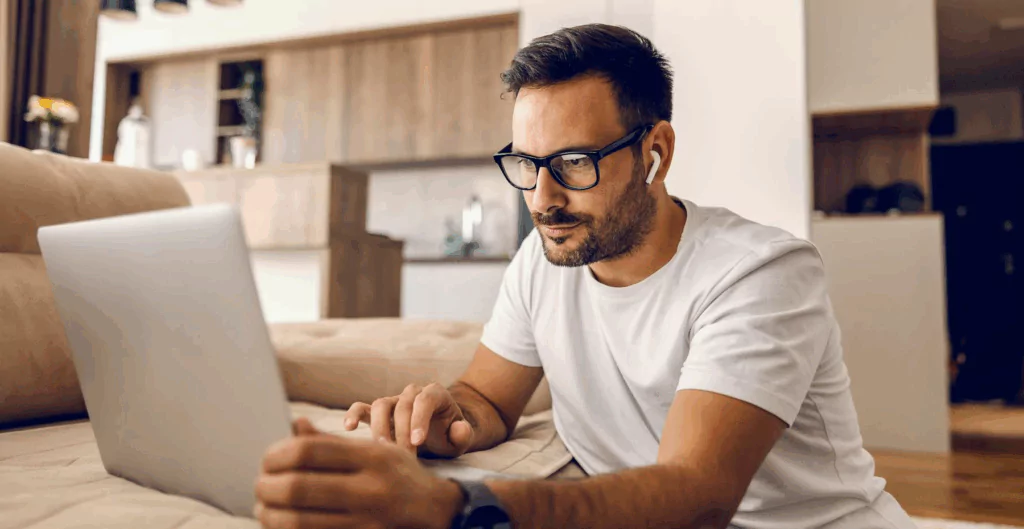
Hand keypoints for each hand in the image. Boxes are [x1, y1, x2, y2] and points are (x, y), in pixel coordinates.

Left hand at [255, 418, 463, 528]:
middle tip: (259, 485)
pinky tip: (281, 523)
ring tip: (263, 507)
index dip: (277, 454)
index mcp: (371, 457)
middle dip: (267, 487)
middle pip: (298, 488)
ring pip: (299, 522)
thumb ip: (331, 441)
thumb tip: (293, 426)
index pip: (309, 451)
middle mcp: (370, 489)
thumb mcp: (374, 447)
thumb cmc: (398, 473)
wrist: (436, 511)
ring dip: (271, 515)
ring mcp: (366, 521)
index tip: (266, 459)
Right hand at [344, 383, 474, 457]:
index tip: (416, 443)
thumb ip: (464, 434)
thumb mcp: (462, 439)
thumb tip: (458, 428)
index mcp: (435, 394)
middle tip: (402, 456)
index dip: (419, 419)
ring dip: (380, 428)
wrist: (439, 434)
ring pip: (380, 404)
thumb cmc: (449, 436)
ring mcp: (394, 401)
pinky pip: (362, 408)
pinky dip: (354, 415)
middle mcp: (412, 393)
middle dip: (401, 431)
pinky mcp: (377, 412)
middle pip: (402, 404)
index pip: (425, 400)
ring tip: (381, 450)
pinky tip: (348, 428)